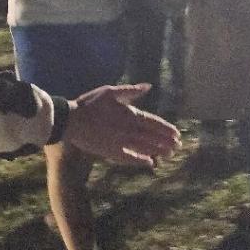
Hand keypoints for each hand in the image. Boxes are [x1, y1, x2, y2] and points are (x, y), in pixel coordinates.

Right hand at [64, 83, 180, 167]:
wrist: (71, 120)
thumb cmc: (89, 104)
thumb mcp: (110, 92)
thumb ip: (131, 91)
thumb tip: (148, 86)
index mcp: (129, 114)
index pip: (153, 122)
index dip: (166, 129)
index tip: (177, 134)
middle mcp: (128, 129)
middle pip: (152, 137)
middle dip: (166, 142)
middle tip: (178, 146)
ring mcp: (120, 142)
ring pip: (144, 147)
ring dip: (158, 151)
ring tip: (169, 154)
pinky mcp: (111, 152)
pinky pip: (129, 157)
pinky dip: (140, 160)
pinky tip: (150, 163)